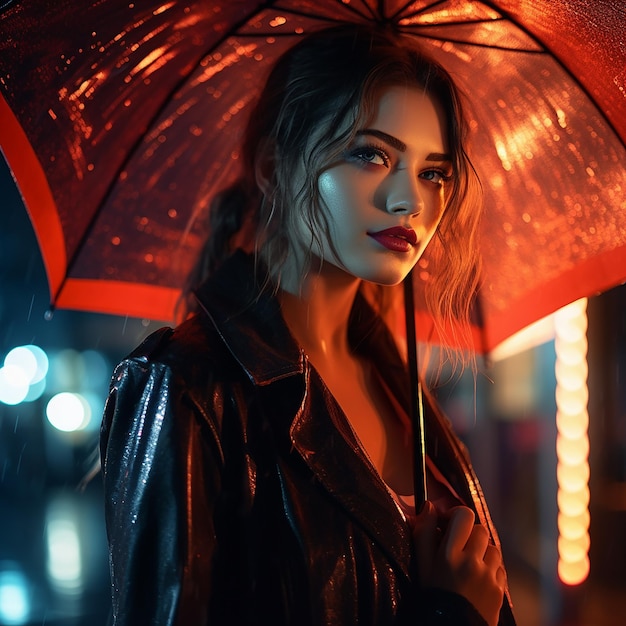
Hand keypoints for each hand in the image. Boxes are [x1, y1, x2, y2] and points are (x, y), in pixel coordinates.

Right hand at [413, 502, 505, 625]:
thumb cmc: (432, 596)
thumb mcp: (421, 565)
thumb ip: (423, 532)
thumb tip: (429, 506)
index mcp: (450, 554)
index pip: (464, 515)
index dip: (456, 515)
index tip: (447, 525)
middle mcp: (472, 563)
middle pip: (480, 529)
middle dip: (469, 533)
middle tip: (457, 545)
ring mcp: (489, 577)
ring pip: (492, 546)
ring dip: (482, 550)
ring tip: (469, 563)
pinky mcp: (500, 590)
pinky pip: (500, 567)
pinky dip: (490, 567)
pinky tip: (477, 578)